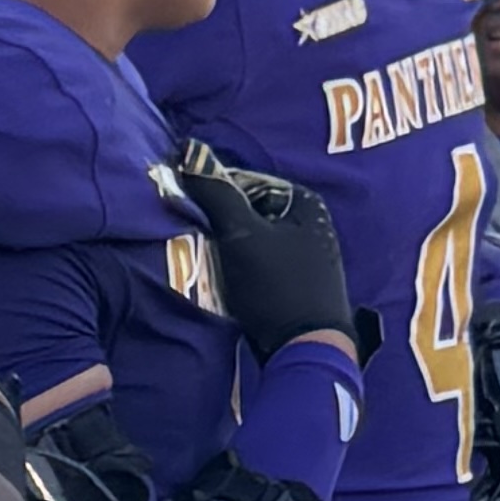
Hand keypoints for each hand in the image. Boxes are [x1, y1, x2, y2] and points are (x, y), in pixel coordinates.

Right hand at [170, 150, 357, 364]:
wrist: (308, 349)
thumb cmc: (277, 287)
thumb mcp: (242, 237)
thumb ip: (216, 195)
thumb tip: (187, 151)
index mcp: (305, 202)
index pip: (246, 182)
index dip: (214, 194)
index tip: (190, 211)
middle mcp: (312, 223)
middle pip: (250, 212)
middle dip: (223, 224)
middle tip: (198, 240)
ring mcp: (309, 255)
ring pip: (253, 240)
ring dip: (229, 249)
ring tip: (210, 264)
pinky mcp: (301, 282)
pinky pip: (262, 264)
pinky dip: (243, 269)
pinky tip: (230, 284)